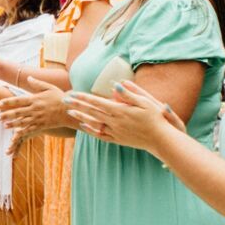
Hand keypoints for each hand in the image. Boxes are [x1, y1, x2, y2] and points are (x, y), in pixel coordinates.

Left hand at [0, 86, 67, 136]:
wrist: (70, 110)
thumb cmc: (60, 97)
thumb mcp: (49, 87)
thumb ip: (38, 83)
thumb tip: (29, 77)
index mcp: (35, 99)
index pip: (19, 100)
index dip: (9, 102)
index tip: (0, 103)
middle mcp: (35, 109)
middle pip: (18, 112)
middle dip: (7, 115)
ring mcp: (38, 118)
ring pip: (22, 122)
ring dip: (12, 124)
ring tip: (4, 125)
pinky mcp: (42, 125)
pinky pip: (31, 129)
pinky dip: (23, 131)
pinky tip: (16, 132)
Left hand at [64, 81, 181, 152]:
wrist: (161, 139)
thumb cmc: (156, 118)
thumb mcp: (145, 102)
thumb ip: (129, 93)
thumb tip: (115, 84)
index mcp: (120, 111)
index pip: (97, 102)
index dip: (83, 97)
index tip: (72, 93)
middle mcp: (115, 122)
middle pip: (91, 112)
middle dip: (77, 106)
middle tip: (64, 100)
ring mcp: (115, 132)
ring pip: (93, 124)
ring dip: (81, 118)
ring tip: (70, 112)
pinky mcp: (118, 140)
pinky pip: (101, 135)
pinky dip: (91, 130)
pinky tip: (84, 127)